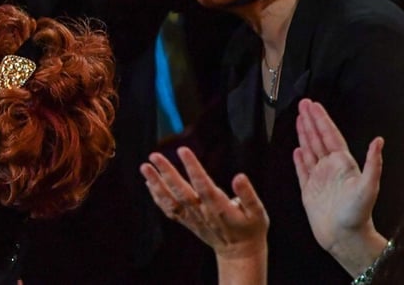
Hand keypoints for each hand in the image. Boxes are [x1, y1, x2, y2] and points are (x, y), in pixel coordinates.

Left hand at [142, 147, 268, 261]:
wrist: (239, 253)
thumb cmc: (251, 229)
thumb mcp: (258, 213)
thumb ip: (248, 195)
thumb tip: (240, 176)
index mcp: (220, 208)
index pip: (204, 185)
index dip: (193, 168)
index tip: (183, 150)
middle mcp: (203, 213)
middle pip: (181, 191)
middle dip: (167, 173)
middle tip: (154, 156)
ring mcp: (192, 218)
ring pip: (171, 201)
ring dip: (156, 184)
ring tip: (144, 167)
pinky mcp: (187, 221)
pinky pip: (169, 210)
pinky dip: (157, 197)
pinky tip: (149, 183)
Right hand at [293, 99, 381, 255]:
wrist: (345, 238)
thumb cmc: (358, 214)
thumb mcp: (369, 187)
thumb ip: (373, 163)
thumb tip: (379, 141)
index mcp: (344, 164)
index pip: (330, 135)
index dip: (321, 119)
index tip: (314, 105)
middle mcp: (331, 169)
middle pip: (318, 138)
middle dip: (310, 121)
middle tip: (303, 104)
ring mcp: (319, 179)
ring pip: (309, 150)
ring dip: (304, 134)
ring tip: (298, 119)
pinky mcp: (309, 191)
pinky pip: (302, 170)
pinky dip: (299, 159)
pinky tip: (297, 150)